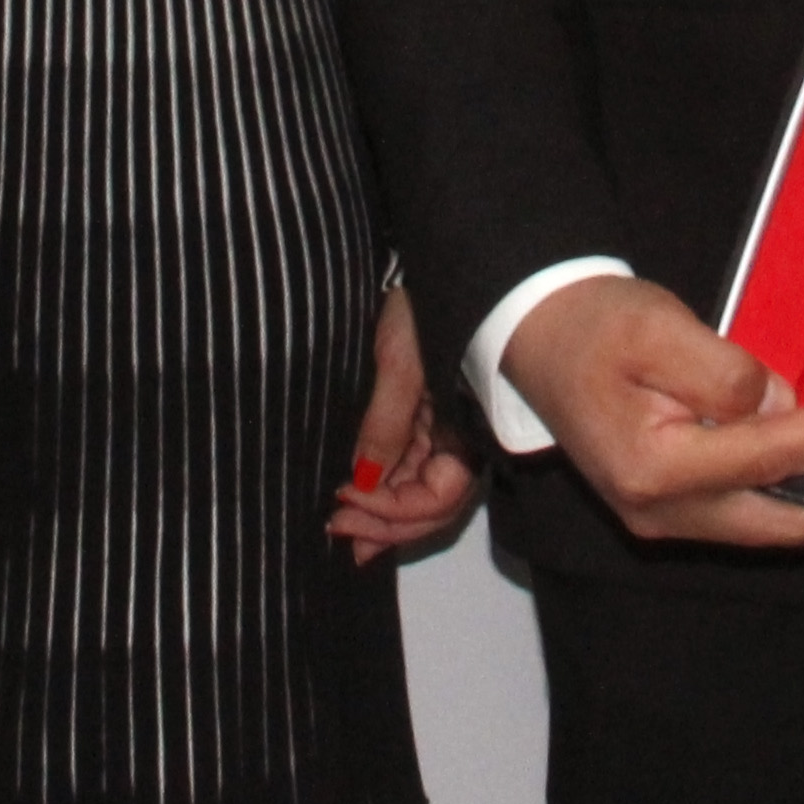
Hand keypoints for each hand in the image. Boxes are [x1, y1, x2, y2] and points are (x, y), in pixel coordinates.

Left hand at [329, 282, 481, 563]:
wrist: (427, 270)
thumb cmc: (420, 310)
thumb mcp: (399, 364)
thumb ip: (385, 426)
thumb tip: (363, 482)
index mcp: (465, 429)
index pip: (440, 496)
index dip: (396, 510)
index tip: (346, 498)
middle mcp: (459, 442)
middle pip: (432, 507)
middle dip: (387, 526)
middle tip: (338, 532)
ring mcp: (442, 437)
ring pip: (420, 497)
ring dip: (384, 519)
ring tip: (344, 534)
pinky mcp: (425, 427)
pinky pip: (410, 475)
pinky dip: (383, 495)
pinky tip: (358, 504)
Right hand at [496, 274, 803, 549]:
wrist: (541, 338)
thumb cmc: (596, 327)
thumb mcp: (660, 329)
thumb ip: (725, 375)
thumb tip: (782, 409)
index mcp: (653, 469)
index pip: (767, 458)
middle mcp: (658, 512)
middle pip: (776, 517)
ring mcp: (660, 520)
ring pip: (762, 520)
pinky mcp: (664, 512)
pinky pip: (740, 509)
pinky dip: (774, 479)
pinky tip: (787, 435)